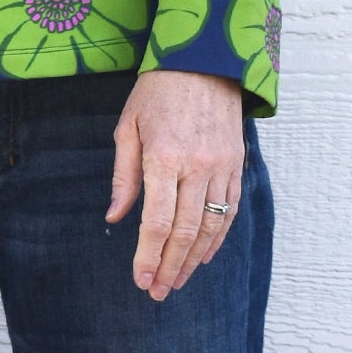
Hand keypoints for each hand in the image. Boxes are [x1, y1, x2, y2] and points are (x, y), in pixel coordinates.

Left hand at [106, 69, 243, 298]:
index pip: (157, 222)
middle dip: (169, 267)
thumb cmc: (157, 92)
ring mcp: (221, 168)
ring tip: (176, 281)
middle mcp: (196, 167)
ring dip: (192, 261)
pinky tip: (202, 256)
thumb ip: (124, 175)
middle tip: (157, 292)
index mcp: (163, 157)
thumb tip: (116, 217)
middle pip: (184, 233)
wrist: (203, 60)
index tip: (140, 279)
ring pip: (209, 228)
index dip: (148, 256)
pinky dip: (216, 239)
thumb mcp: (129, 127)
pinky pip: (229, 212)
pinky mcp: (235, 166)